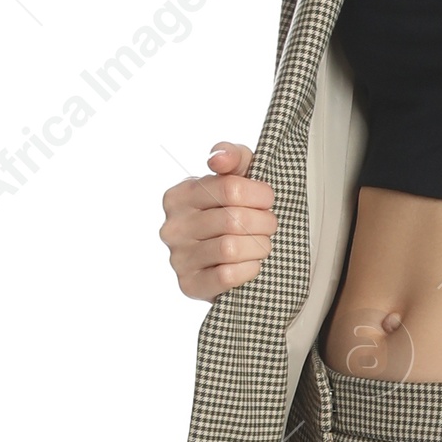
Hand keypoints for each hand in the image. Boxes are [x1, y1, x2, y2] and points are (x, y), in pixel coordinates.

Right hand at [160, 142, 277, 300]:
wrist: (224, 258)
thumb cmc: (231, 211)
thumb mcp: (234, 177)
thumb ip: (232, 157)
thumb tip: (217, 159)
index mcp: (178, 196)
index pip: (230, 188)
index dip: (260, 194)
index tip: (268, 200)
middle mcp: (172, 227)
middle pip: (233, 220)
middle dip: (263, 222)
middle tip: (269, 225)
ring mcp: (178, 258)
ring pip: (230, 248)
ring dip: (258, 246)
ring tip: (262, 243)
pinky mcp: (189, 284)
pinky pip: (227, 276)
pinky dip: (249, 269)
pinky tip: (252, 263)